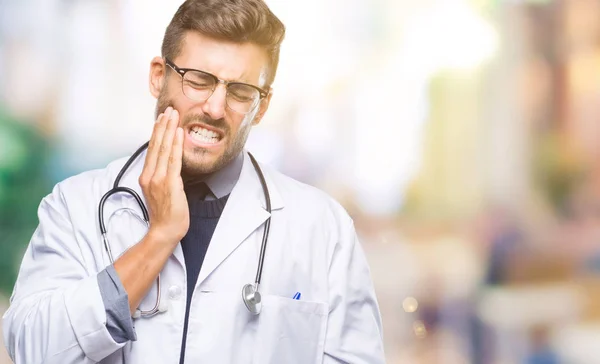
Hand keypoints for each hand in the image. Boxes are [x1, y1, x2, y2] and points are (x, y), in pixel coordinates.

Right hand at [138, 107, 188, 243]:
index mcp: (146, 176)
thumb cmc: (166, 214)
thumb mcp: (161, 191)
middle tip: (168, 110)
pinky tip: (178, 133)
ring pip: (163, 149)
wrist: (165, 230)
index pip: (152, 149)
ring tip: (173, 115)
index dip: (157, 132)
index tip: (162, 118)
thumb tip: (171, 163)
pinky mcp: (168, 183)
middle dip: (163, 125)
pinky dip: (175, 144)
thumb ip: (163, 175)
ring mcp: (158, 179)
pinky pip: (172, 160)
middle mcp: (149, 175)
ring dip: (169, 130)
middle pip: (156, 145)